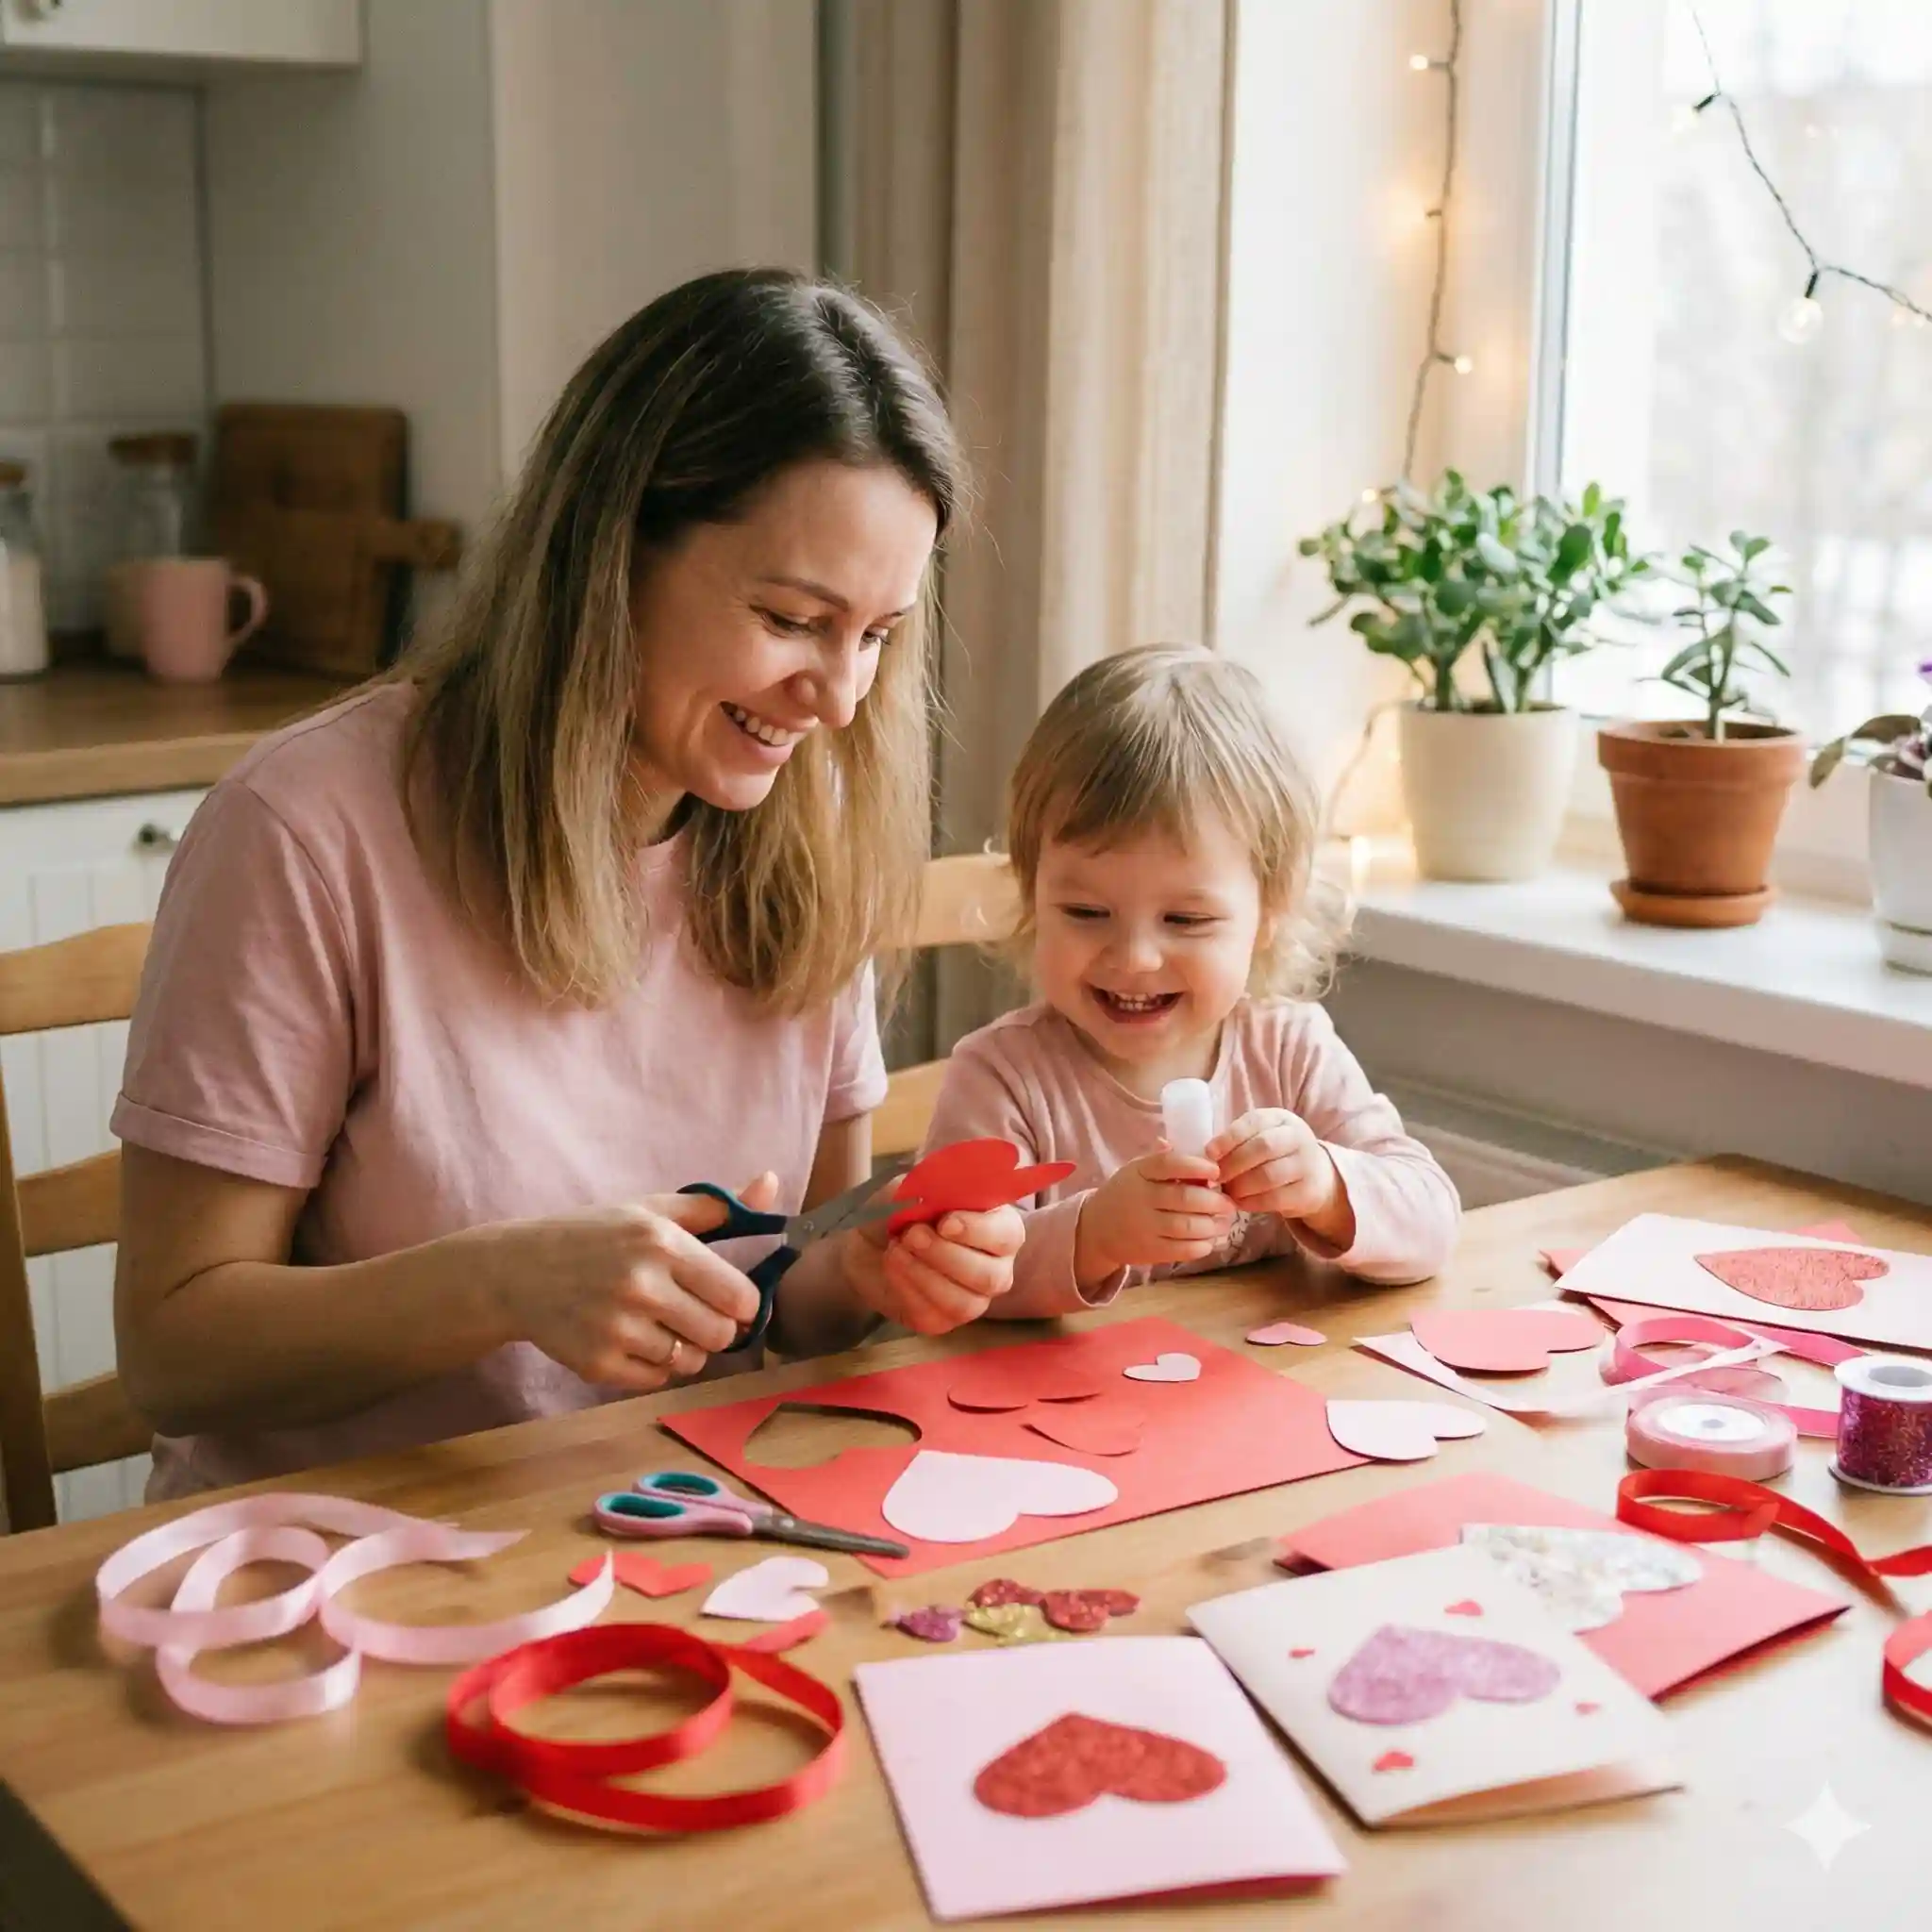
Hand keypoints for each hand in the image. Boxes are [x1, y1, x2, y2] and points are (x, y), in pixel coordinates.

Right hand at [484, 1173, 776, 1390]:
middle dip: (717, 1328)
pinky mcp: (597, 1364)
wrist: (515, 1271)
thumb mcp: (650, 1210)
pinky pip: (657, 1379)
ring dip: (686, 1348)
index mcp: (661, 1243)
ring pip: (691, 1361)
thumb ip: (716, 1206)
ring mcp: (617, 1329)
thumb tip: (772, 1185)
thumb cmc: (593, 1236)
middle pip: (722, 1334)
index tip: (730, 1300)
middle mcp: (641, 1286)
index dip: (744, 1304)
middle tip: (694, 1313)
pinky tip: (632, 1339)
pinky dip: (654, 1365)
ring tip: (659, 1324)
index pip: (739, 1296)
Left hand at [844, 1202, 1025, 1336]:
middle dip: (946, 1256)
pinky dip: (907, 1289)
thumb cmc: (901, 1208)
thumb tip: (934, 1194)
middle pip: (990, 1277)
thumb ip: (927, 1186)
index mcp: (998, 1226)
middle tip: (911, 1235)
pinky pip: (933, 1315)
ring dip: (923, 1274)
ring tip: (896, 1251)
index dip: (978, 1231)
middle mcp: (995, 1266)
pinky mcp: (942, 1320)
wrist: (867, 1240)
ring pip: (964, 1303)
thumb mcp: (911, 1186)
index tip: (944, 1222)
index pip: (1007, 1235)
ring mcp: (972, 1298)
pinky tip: (892, 1267)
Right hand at [1075, 1149, 1236, 1284]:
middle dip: (1214, 1201)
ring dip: (1213, 1225)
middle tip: (1229, 1203)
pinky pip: (1182, 1250)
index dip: (1196, 1166)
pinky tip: (1209, 1240)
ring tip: (1224, 1222)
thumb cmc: (1128, 1193)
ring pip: (1187, 1226)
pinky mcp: (1149, 1251)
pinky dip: (1201, 1246)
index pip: (1170, 1164)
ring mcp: (1144, 1227)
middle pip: (1185, 1198)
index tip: (1216, 1172)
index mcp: (1139, 1172)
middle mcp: (1141, 1198)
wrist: (1097, 1228)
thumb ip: (1167, 1161)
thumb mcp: (1139, 1170)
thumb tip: (1204, 1157)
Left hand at [1209, 1109, 1350, 1234]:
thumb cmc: (1276, 1154)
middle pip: (1263, 1147)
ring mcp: (1307, 1164)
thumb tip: (1207, 1158)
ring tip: (1228, 1191)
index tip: (1209, 1153)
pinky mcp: (1308, 1192)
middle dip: (1234, 1164)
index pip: (1254, 1122)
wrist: (1316, 1176)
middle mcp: (1298, 1137)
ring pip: (1269, 1175)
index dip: (1229, 1138)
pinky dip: (1253, 1202)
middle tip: (1216, 1177)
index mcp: (1281, 1118)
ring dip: (1241, 1186)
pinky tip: (1241, 1203)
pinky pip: (1275, 1198)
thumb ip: (1238, 1142)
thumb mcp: (1261, 1137)